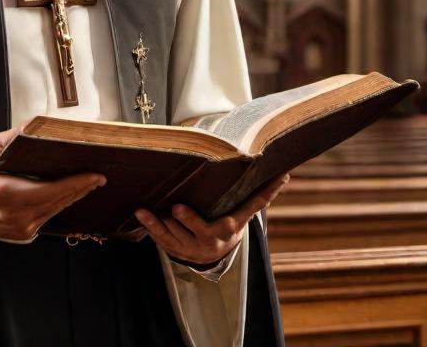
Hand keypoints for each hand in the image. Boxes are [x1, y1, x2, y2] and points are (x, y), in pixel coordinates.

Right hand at [0, 126, 105, 241]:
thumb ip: (12, 138)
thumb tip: (33, 125)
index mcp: (6, 193)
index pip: (51, 190)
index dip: (76, 184)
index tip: (95, 176)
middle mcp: (17, 215)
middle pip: (58, 201)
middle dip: (81, 188)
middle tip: (98, 177)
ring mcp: (22, 229)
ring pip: (56, 210)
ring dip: (73, 197)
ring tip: (88, 183)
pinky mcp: (25, 235)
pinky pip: (48, 217)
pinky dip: (59, 205)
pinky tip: (68, 194)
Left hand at [135, 173, 289, 266]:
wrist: (218, 251)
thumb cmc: (230, 221)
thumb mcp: (245, 213)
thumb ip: (262, 196)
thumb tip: (286, 175)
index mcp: (226, 230)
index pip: (223, 226)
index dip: (206, 219)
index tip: (197, 212)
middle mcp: (209, 242)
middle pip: (195, 232)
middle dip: (186, 222)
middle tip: (175, 208)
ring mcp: (190, 248)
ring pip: (174, 237)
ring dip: (158, 224)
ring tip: (144, 209)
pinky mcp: (175, 250)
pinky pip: (161, 240)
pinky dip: (150, 228)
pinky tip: (140, 214)